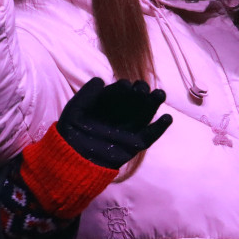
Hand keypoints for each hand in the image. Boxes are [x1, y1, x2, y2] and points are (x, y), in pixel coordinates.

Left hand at [56, 77, 172, 169]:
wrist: (71, 159)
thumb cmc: (71, 132)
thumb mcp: (75, 109)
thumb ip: (86, 93)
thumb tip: (100, 80)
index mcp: (108, 105)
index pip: (120, 93)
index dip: (123, 88)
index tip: (124, 85)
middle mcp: (121, 115)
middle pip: (136, 101)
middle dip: (141, 92)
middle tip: (141, 88)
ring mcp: (128, 130)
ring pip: (144, 115)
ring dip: (153, 104)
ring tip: (159, 94)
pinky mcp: (134, 145)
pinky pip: (150, 136)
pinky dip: (159, 128)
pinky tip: (167, 118)